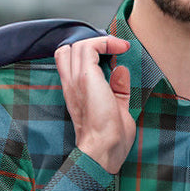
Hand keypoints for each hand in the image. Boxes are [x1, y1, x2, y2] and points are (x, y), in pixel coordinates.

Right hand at [54, 35, 132, 173]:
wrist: (104, 149)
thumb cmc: (110, 138)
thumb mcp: (117, 107)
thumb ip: (117, 88)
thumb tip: (121, 70)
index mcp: (74, 93)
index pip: (68, 62)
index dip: (89, 54)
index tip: (113, 56)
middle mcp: (71, 84)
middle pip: (68, 50)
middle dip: (91, 45)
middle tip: (114, 51)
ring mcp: (76, 80)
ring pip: (79, 45)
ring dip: (102, 42)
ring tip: (120, 48)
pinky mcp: (85, 77)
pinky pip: (90, 47)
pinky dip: (106, 42)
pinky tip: (120, 48)